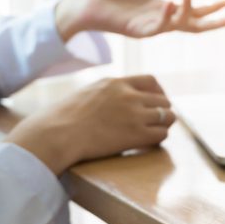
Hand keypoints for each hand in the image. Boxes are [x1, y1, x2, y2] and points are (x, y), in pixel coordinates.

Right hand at [5, 75, 174, 174]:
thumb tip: (115, 101)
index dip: (158, 92)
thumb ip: (107, 93)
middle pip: (163, 99)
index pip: (151, 80)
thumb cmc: (62, 118)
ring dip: (164, 124)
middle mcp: (129, 95)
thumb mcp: (87, 92)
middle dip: (162, 110)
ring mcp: (134, 114)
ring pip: (168, 116)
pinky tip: (149, 142)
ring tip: (155, 132)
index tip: (155, 102)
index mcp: (116, 83)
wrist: (57, 134)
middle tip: (157, 121)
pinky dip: (159, 138)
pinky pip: (162, 134)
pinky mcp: (136, 134)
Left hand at [55, 0, 224, 40]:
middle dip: (215, 23)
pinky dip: (167, 16)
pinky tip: (171, 2)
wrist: (81, 2)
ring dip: (188, 11)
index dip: (211, 7)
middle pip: (195, 25)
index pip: (193, 11)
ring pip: (178, 25)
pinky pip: (158, 26)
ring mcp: (150, 27)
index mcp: (161, 7)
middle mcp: (160, 19)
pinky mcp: (137, 30)